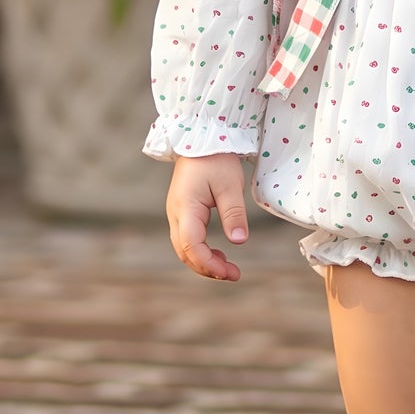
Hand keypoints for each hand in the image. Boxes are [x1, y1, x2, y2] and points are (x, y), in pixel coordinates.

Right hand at [166, 153, 249, 281]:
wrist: (202, 138)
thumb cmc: (216, 159)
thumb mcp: (230, 186)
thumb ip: (234, 214)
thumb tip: (239, 241)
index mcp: (185, 208)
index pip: (191, 246)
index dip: (209, 264)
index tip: (229, 272)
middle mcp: (175, 213)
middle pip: (184, 252)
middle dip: (207, 268)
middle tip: (234, 275)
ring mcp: (176, 213)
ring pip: (184, 248)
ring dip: (204, 261)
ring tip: (228, 268)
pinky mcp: (182, 211)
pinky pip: (187, 239)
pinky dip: (201, 251)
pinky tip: (219, 254)